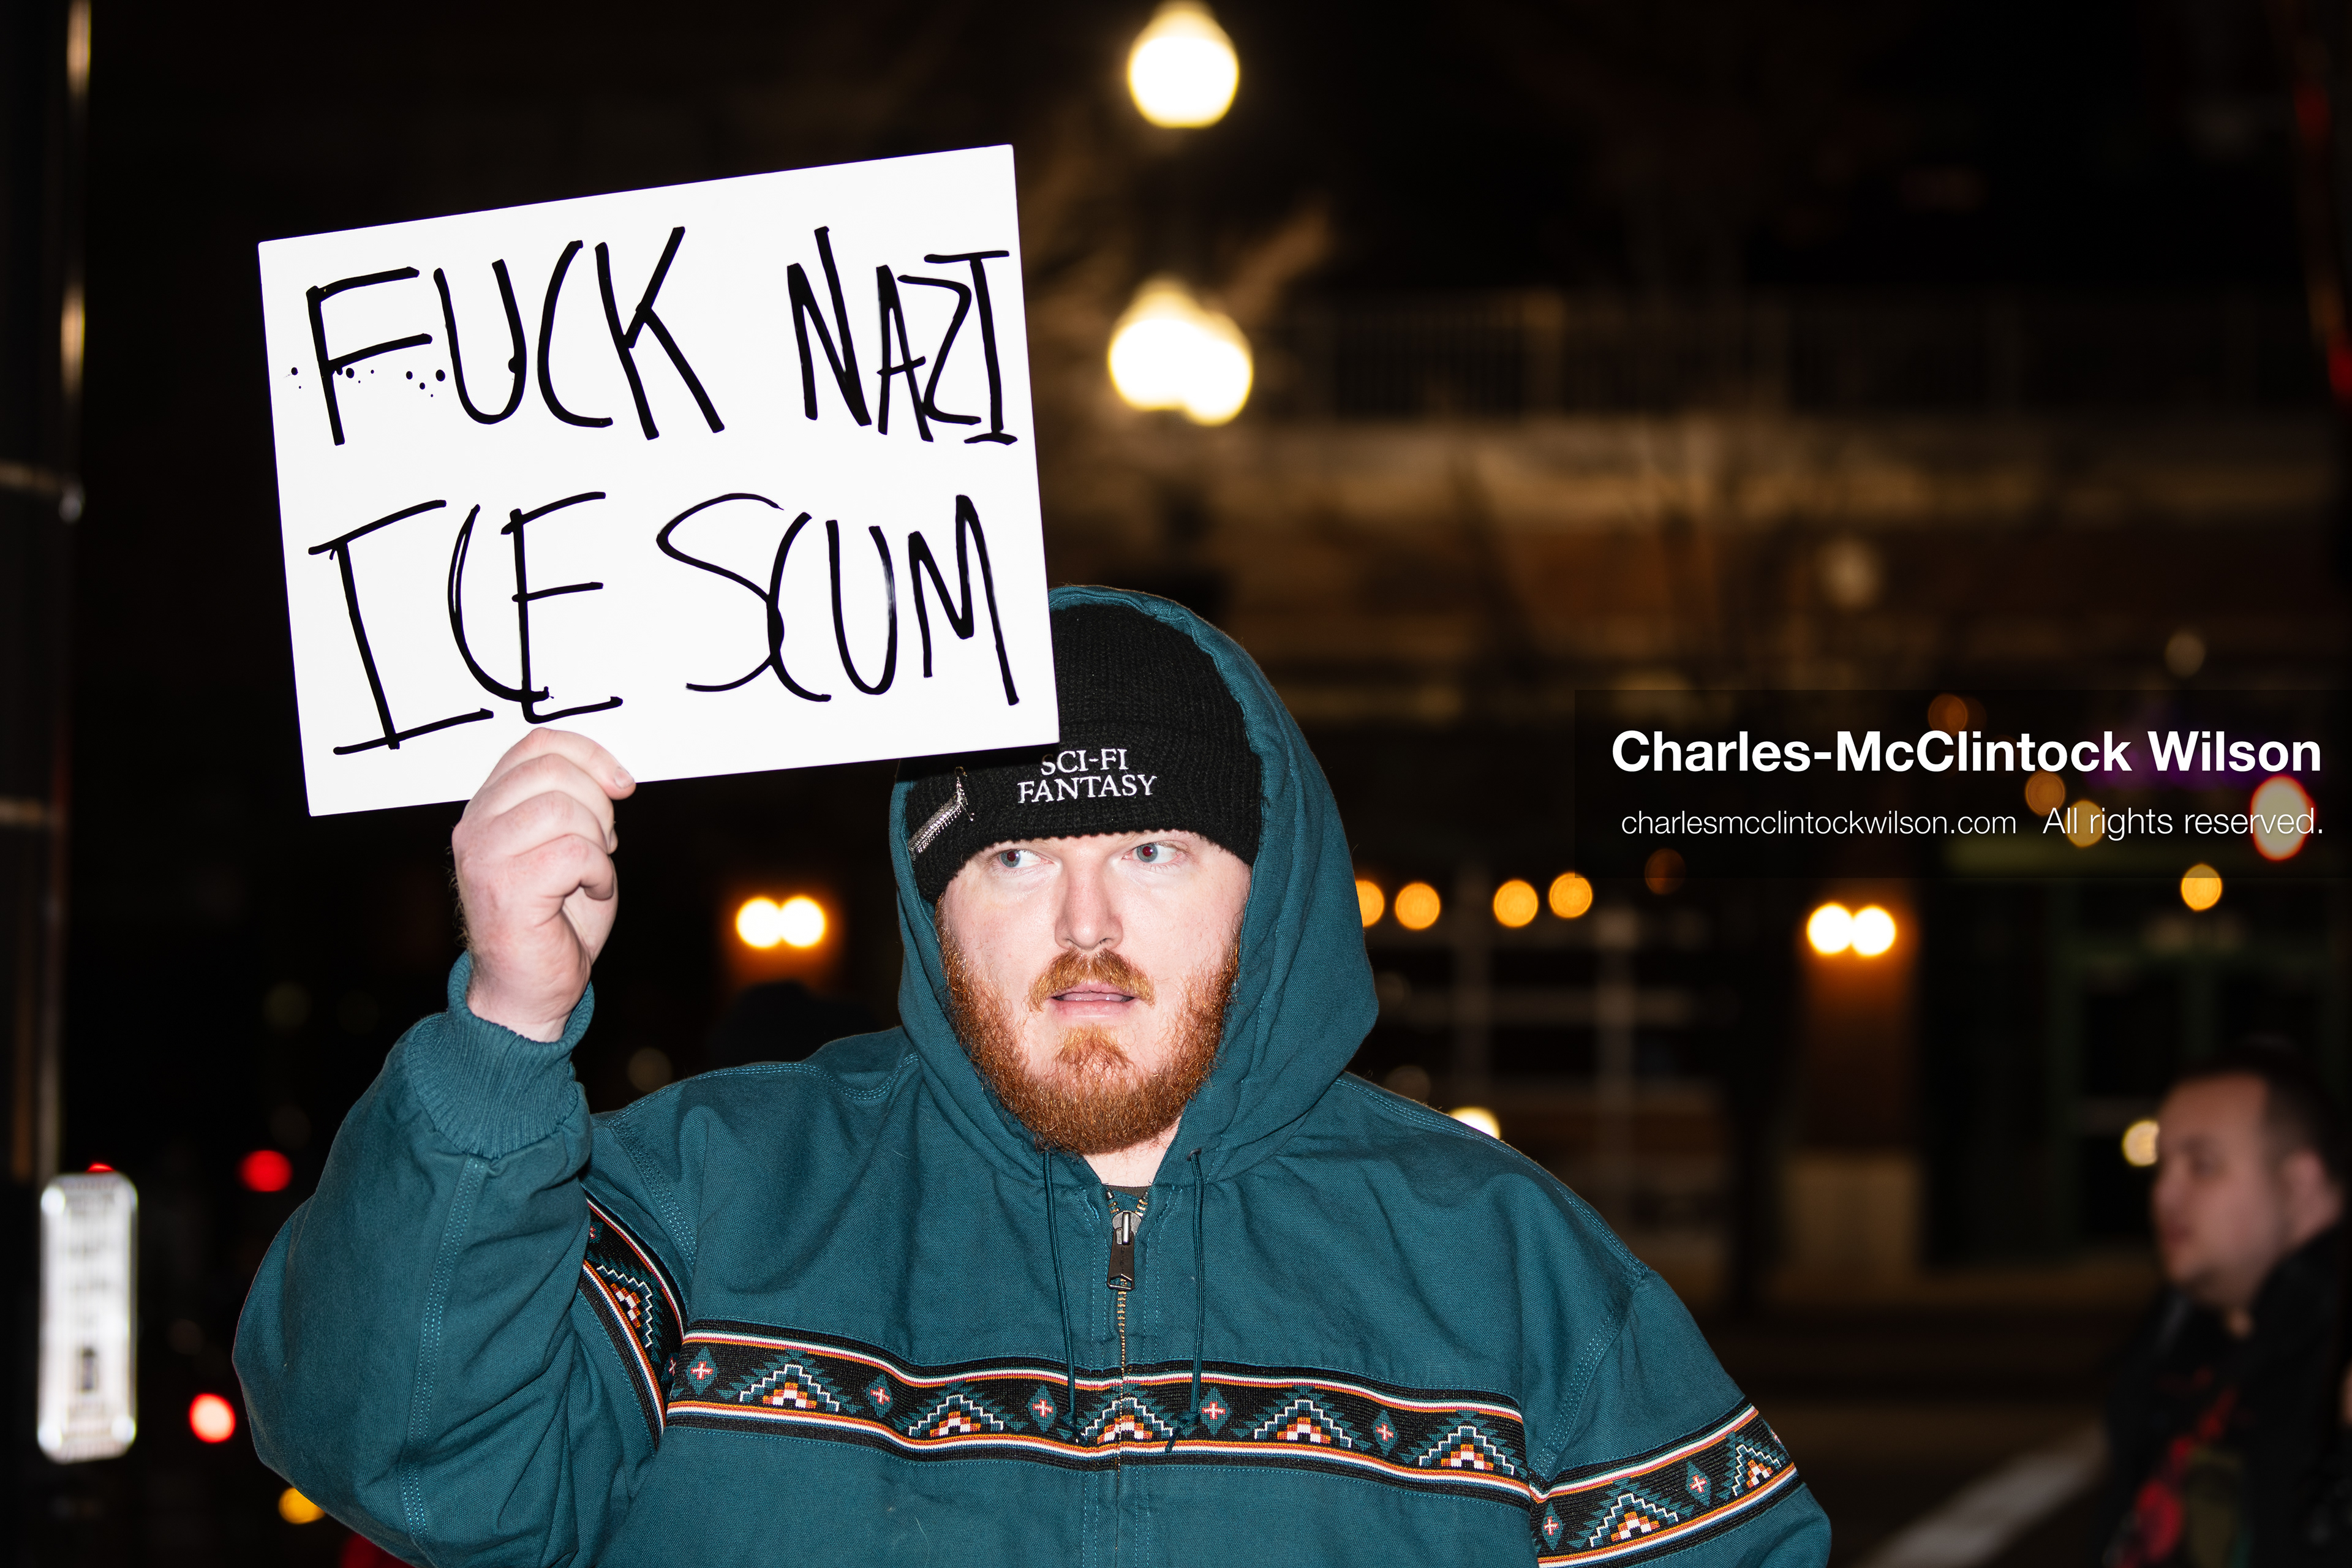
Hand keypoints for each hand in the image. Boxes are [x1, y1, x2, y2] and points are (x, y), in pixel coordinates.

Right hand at [452, 728, 635, 1040]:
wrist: (530, 989)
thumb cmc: (553, 921)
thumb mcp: (566, 846)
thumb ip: (574, 804)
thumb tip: (612, 774)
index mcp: (489, 807)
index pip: (536, 744)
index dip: (589, 753)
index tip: (621, 783)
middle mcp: (476, 825)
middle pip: (553, 771)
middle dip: (599, 804)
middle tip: (603, 843)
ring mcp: (484, 855)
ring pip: (564, 809)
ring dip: (598, 842)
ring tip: (592, 872)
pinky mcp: (505, 887)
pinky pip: (574, 852)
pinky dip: (599, 872)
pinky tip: (591, 893)